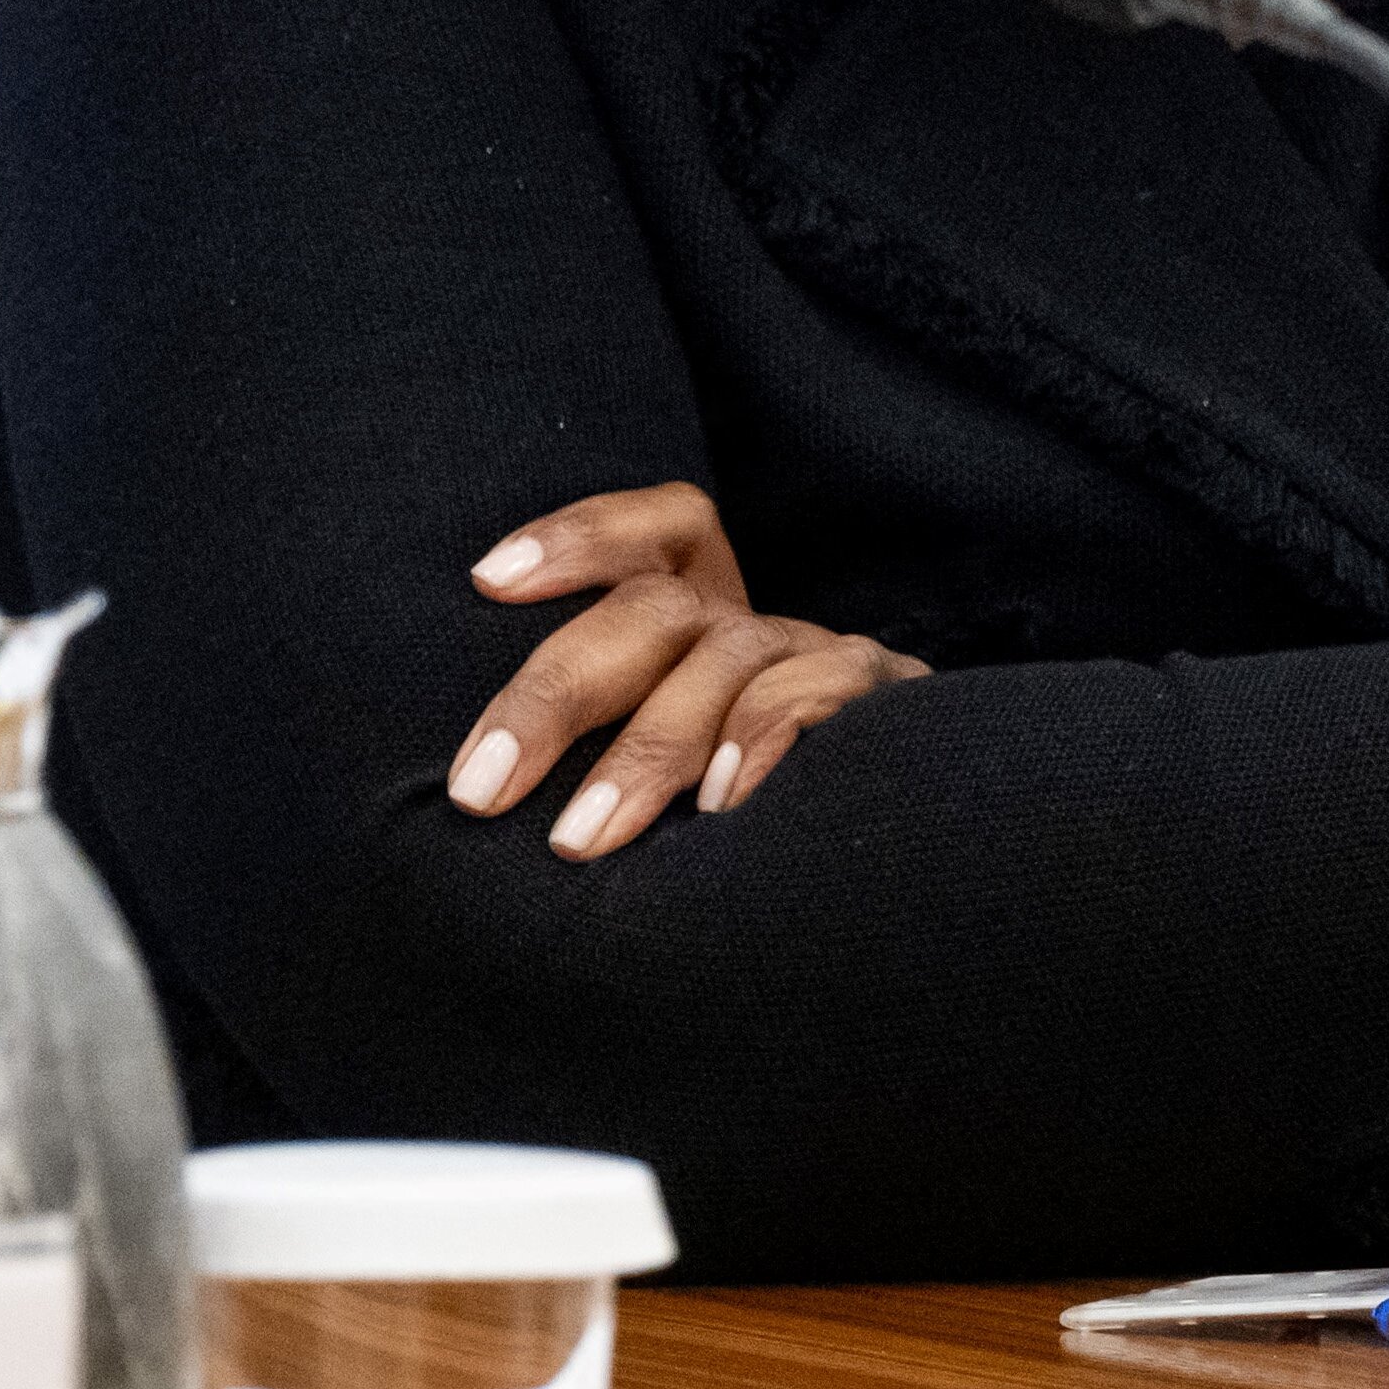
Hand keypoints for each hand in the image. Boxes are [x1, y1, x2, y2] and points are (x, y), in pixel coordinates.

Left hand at [444, 480, 928, 857]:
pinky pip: (825, 691)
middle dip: (556, 693)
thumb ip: (586, 748)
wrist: (912, 859)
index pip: (655, 528)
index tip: (487, 579)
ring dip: (647, 752)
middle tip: (480, 791)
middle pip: (656, 608)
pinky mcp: (888, 706)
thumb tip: (476, 788)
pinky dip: (765, 735)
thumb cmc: (729, 819)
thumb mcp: (655, 770)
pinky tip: (719, 806)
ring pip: (726, 659)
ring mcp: (824, 659)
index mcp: (701, 615)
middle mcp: (755, 624)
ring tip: (576, 838)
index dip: (577, 534)